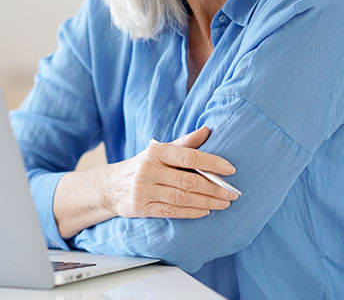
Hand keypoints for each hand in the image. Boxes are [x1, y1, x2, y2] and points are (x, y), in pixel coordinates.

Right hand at [102, 126, 238, 218]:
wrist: (111, 186)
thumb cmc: (143, 165)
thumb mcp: (160, 151)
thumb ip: (184, 143)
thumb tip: (207, 130)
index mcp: (156, 152)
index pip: (189, 156)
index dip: (211, 162)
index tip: (230, 169)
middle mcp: (149, 170)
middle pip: (188, 180)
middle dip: (214, 188)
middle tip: (232, 193)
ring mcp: (144, 190)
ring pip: (182, 198)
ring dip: (207, 202)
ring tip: (224, 203)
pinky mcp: (142, 208)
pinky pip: (171, 212)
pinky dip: (191, 213)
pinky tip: (205, 211)